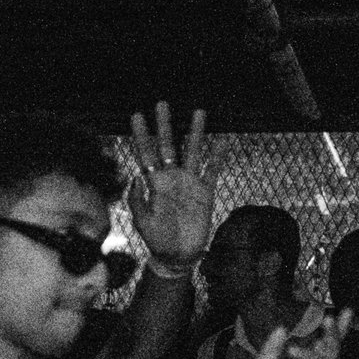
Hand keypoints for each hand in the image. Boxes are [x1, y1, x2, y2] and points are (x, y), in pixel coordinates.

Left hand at [125, 103, 214, 266]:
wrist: (177, 255)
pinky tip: (223, 140)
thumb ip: (136, 200)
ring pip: (192, 151)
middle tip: (162, 103)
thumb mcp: (141, 220)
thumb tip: (135, 178)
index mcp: (153, 183)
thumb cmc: (156, 239)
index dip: (141, 135)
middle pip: (168, 145)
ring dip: (195, 132)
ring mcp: (188, 182)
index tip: (136, 115)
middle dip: (165, 124)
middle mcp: (171, 177)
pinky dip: (218, 156)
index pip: (145, 153)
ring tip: (198, 111)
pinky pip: (212, 170)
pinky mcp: (205, 191)